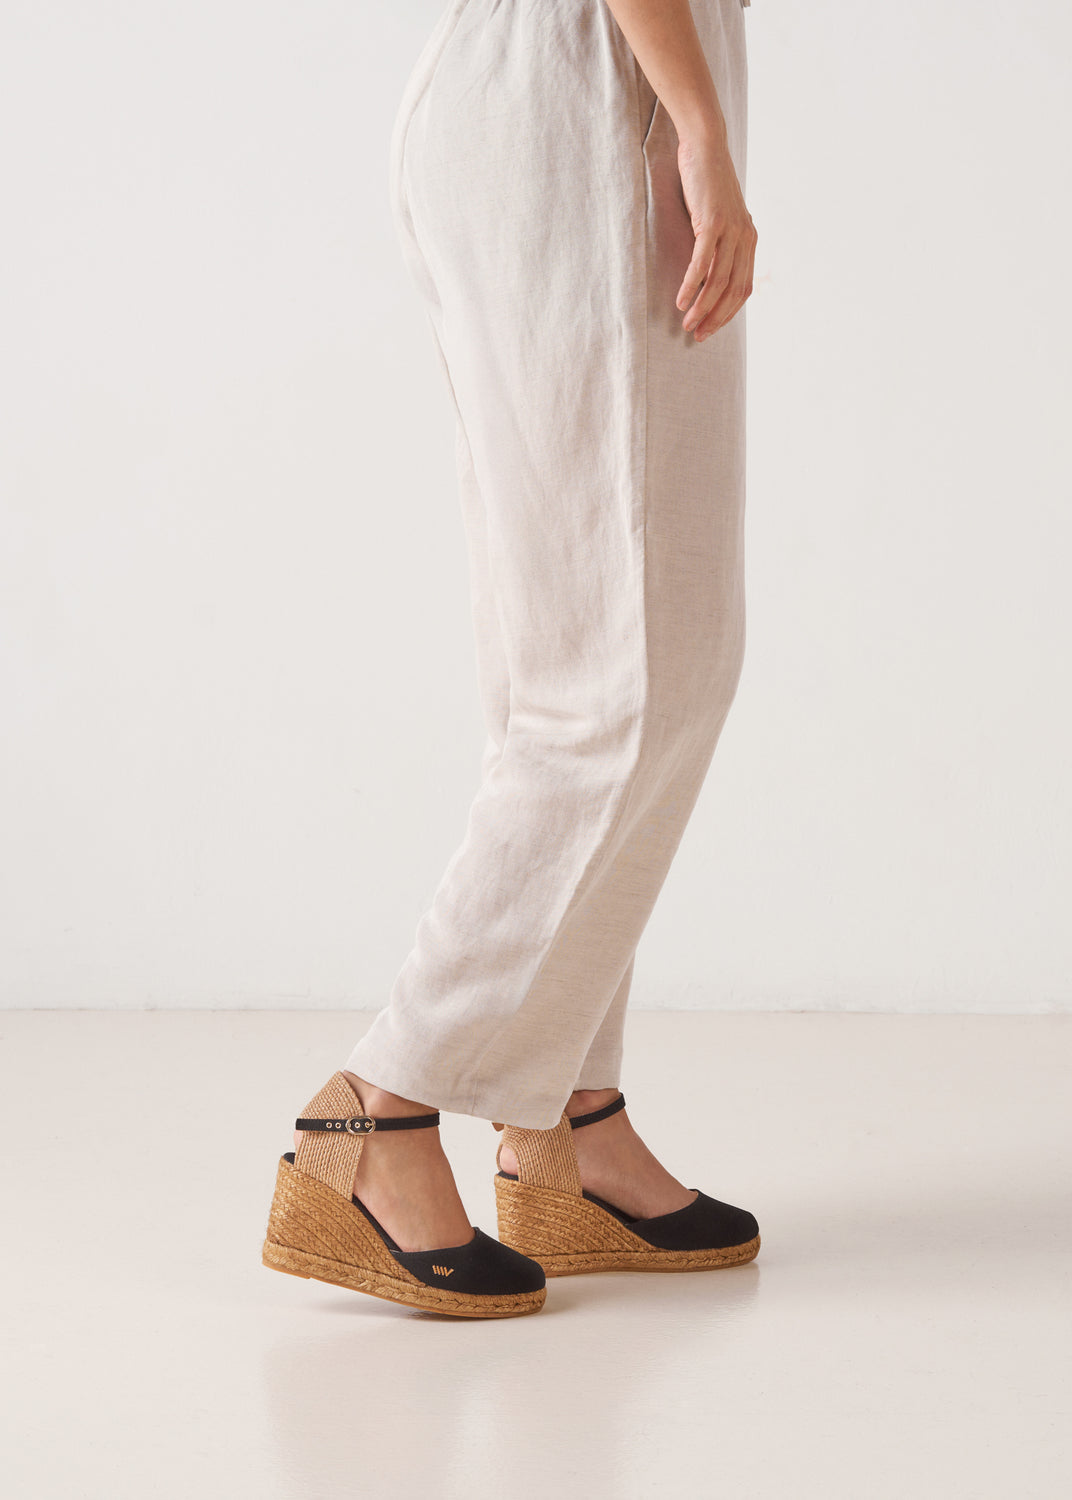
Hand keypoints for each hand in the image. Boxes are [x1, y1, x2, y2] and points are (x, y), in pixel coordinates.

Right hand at [674, 131, 756, 340]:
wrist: (706, 146)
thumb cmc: (707, 182)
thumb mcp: (718, 217)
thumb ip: (720, 242)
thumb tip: (708, 271)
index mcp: (749, 239)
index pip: (743, 288)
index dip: (727, 313)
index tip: (710, 329)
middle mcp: (745, 237)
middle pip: (734, 290)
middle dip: (716, 318)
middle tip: (698, 335)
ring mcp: (731, 230)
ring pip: (719, 281)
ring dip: (702, 307)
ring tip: (687, 324)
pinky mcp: (713, 222)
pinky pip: (703, 263)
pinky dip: (693, 285)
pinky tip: (682, 301)